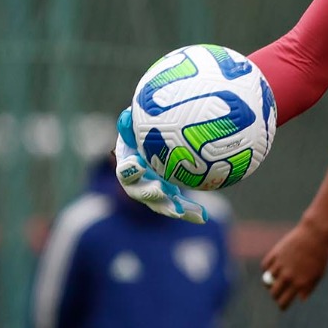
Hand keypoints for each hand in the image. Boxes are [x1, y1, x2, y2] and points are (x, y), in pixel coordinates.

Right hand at [113, 108, 204, 223]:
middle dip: (148, 192)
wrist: (171, 129)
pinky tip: (203, 217)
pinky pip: (178, 204)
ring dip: (169, 208)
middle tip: (161, 191)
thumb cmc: (160, 116)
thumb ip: (147, 112)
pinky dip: (189, 211)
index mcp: (131, 157)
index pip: (125, 166)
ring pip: (159, 202)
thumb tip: (137, 110)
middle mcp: (138, 176)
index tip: (138, 164)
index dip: (128, 168)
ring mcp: (153, 186)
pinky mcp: (170, 194)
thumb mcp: (154, 111)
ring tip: (181, 213)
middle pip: (138, 189)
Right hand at [260, 216, 327, 309]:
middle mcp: (288, 276)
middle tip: (278, 293)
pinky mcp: (275, 254)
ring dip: (269, 283)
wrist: (315, 234)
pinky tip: (272, 268)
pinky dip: (267, 269)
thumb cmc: (320, 254)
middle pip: (273, 294)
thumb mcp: (318, 273)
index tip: (282, 305)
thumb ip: (309, 288)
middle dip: (275, 296)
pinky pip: (265, 267)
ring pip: (266, 281)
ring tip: (274, 280)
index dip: (282, 306)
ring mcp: (280, 265)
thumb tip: (300, 299)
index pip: (284, 302)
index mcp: (300, 283)